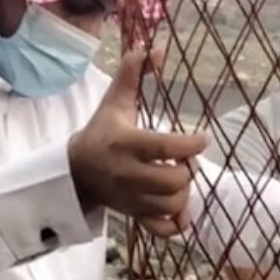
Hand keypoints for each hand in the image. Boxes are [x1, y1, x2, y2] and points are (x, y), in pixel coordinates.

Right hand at [68, 47, 208, 235]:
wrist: (77, 172)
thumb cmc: (101, 133)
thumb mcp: (114, 101)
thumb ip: (132, 72)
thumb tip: (157, 48)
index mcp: (126, 143)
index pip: (166, 148)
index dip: (192, 144)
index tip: (202, 136)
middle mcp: (128, 174)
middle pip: (174, 181)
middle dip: (189, 170)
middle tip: (186, 160)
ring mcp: (131, 199)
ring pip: (171, 205)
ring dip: (185, 193)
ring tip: (180, 179)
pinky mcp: (134, 216)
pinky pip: (162, 230)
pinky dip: (177, 224)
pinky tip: (180, 209)